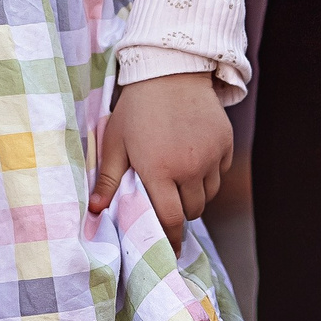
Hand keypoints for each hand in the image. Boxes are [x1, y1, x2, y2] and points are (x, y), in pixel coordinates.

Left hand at [88, 71, 233, 250]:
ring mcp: (210, 156)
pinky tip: (193, 156)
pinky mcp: (225, 144)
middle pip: (191, 210)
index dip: (171, 238)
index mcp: (158, 170)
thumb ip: (108, 180)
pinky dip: (209, 173)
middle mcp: (189, 168)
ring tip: (178, 176)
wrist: (169, 70)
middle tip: (167, 198)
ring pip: (208, 194)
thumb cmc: (135, 108)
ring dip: (195, 194)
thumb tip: (94, 211)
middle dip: (179, 211)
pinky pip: (220, 172)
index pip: (170, 219)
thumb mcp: (115, 142)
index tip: (171, 250)